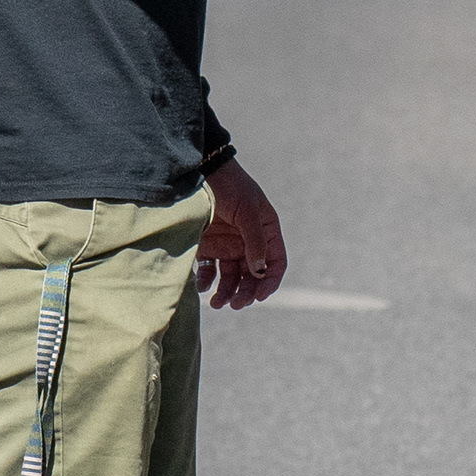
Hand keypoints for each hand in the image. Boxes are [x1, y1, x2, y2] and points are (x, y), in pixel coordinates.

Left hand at [196, 157, 287, 310]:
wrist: (199, 171)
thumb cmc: (229, 186)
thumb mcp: (247, 210)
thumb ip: (254, 240)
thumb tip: (260, 271)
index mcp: (266, 231)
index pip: (275, 263)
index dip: (270, 282)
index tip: (258, 296)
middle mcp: (249, 242)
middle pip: (253, 276)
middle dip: (246, 293)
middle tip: (235, 305)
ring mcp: (228, 245)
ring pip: (232, 278)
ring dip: (227, 293)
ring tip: (217, 304)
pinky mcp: (208, 246)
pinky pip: (210, 271)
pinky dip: (207, 282)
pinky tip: (203, 287)